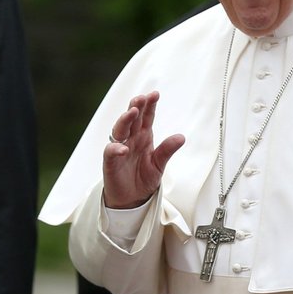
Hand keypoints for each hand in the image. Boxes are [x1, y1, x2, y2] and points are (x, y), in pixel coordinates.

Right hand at [102, 91, 184, 208]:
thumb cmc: (143, 178)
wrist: (132, 199)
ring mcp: (119, 148)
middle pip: (131, 118)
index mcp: (143, 136)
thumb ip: (167, 150)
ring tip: (132, 113)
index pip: (146, 117)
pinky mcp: (110, 162)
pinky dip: (116, 148)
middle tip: (141, 98)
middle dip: (136, 106)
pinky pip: (111, 152)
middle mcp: (130, 139)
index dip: (150, 105)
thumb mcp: (159, 164)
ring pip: (119, 130)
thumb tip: (182, 137)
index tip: (155, 94)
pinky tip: (124, 148)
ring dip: (125, 120)